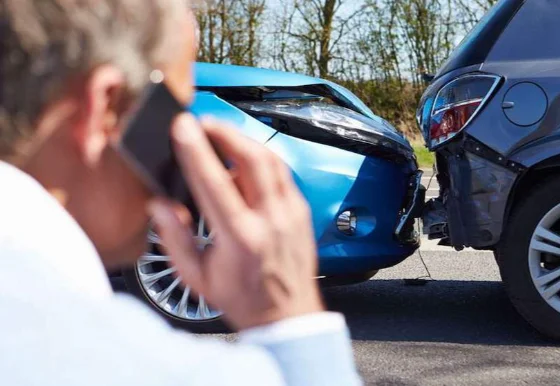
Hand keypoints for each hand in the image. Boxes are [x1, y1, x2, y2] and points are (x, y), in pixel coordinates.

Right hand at [148, 114, 323, 330]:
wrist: (287, 316)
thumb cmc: (242, 298)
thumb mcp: (197, 277)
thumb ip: (174, 239)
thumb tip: (159, 204)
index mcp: (241, 238)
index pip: (215, 182)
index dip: (196, 150)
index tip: (182, 127)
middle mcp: (271, 220)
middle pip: (252, 158)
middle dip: (224, 131)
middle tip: (202, 122)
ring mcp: (291, 213)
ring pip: (271, 160)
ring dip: (243, 140)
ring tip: (220, 134)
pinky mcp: (301, 210)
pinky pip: (282, 172)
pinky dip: (261, 158)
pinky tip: (244, 158)